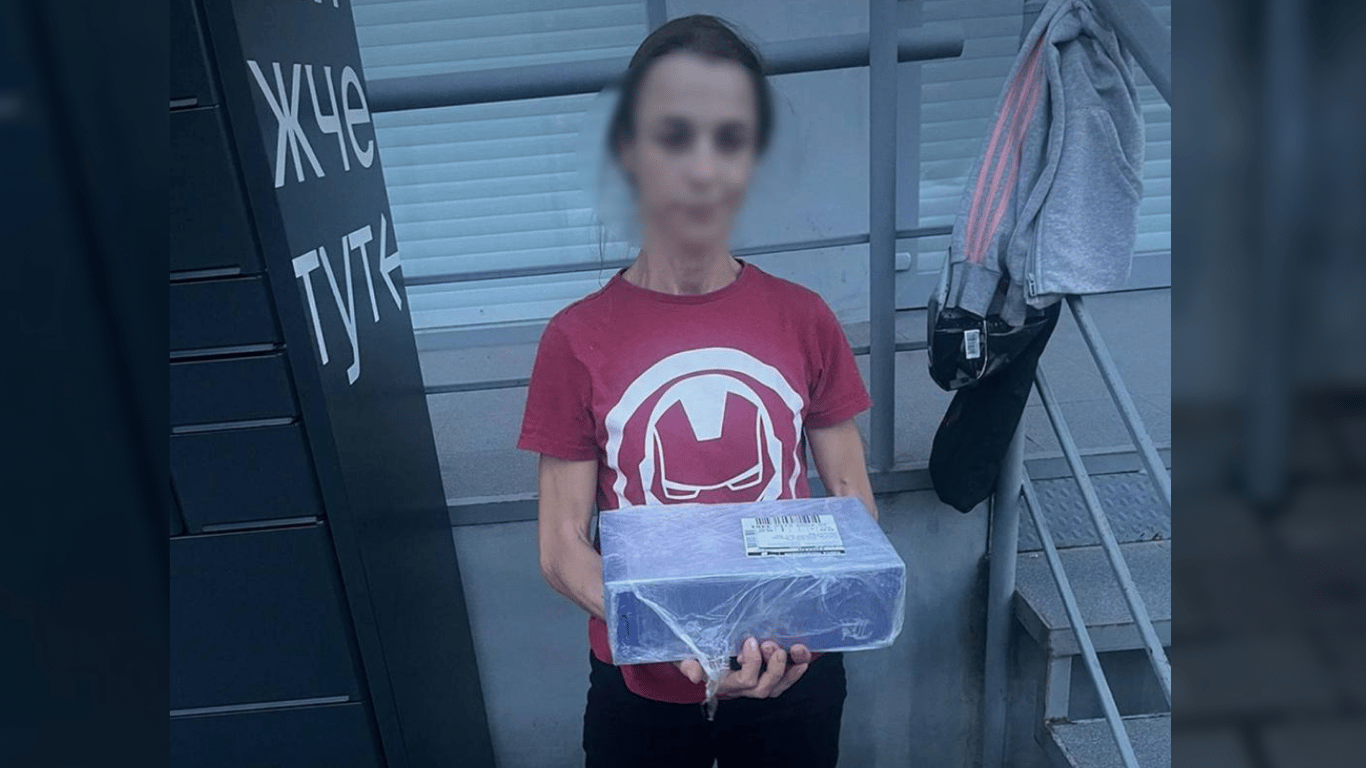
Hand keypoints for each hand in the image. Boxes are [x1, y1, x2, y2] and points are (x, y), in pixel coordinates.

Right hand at [674, 637, 812, 698]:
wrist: (691, 654)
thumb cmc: (687, 653)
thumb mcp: (681, 655)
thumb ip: (686, 664)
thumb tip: (695, 675)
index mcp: (722, 681)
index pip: (744, 681)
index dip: (752, 663)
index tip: (750, 640)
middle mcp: (740, 687)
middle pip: (763, 688)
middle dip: (772, 667)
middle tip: (771, 643)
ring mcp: (753, 683)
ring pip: (775, 687)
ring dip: (787, 669)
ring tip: (793, 649)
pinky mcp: (763, 675)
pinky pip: (783, 682)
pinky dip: (794, 671)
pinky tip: (802, 659)